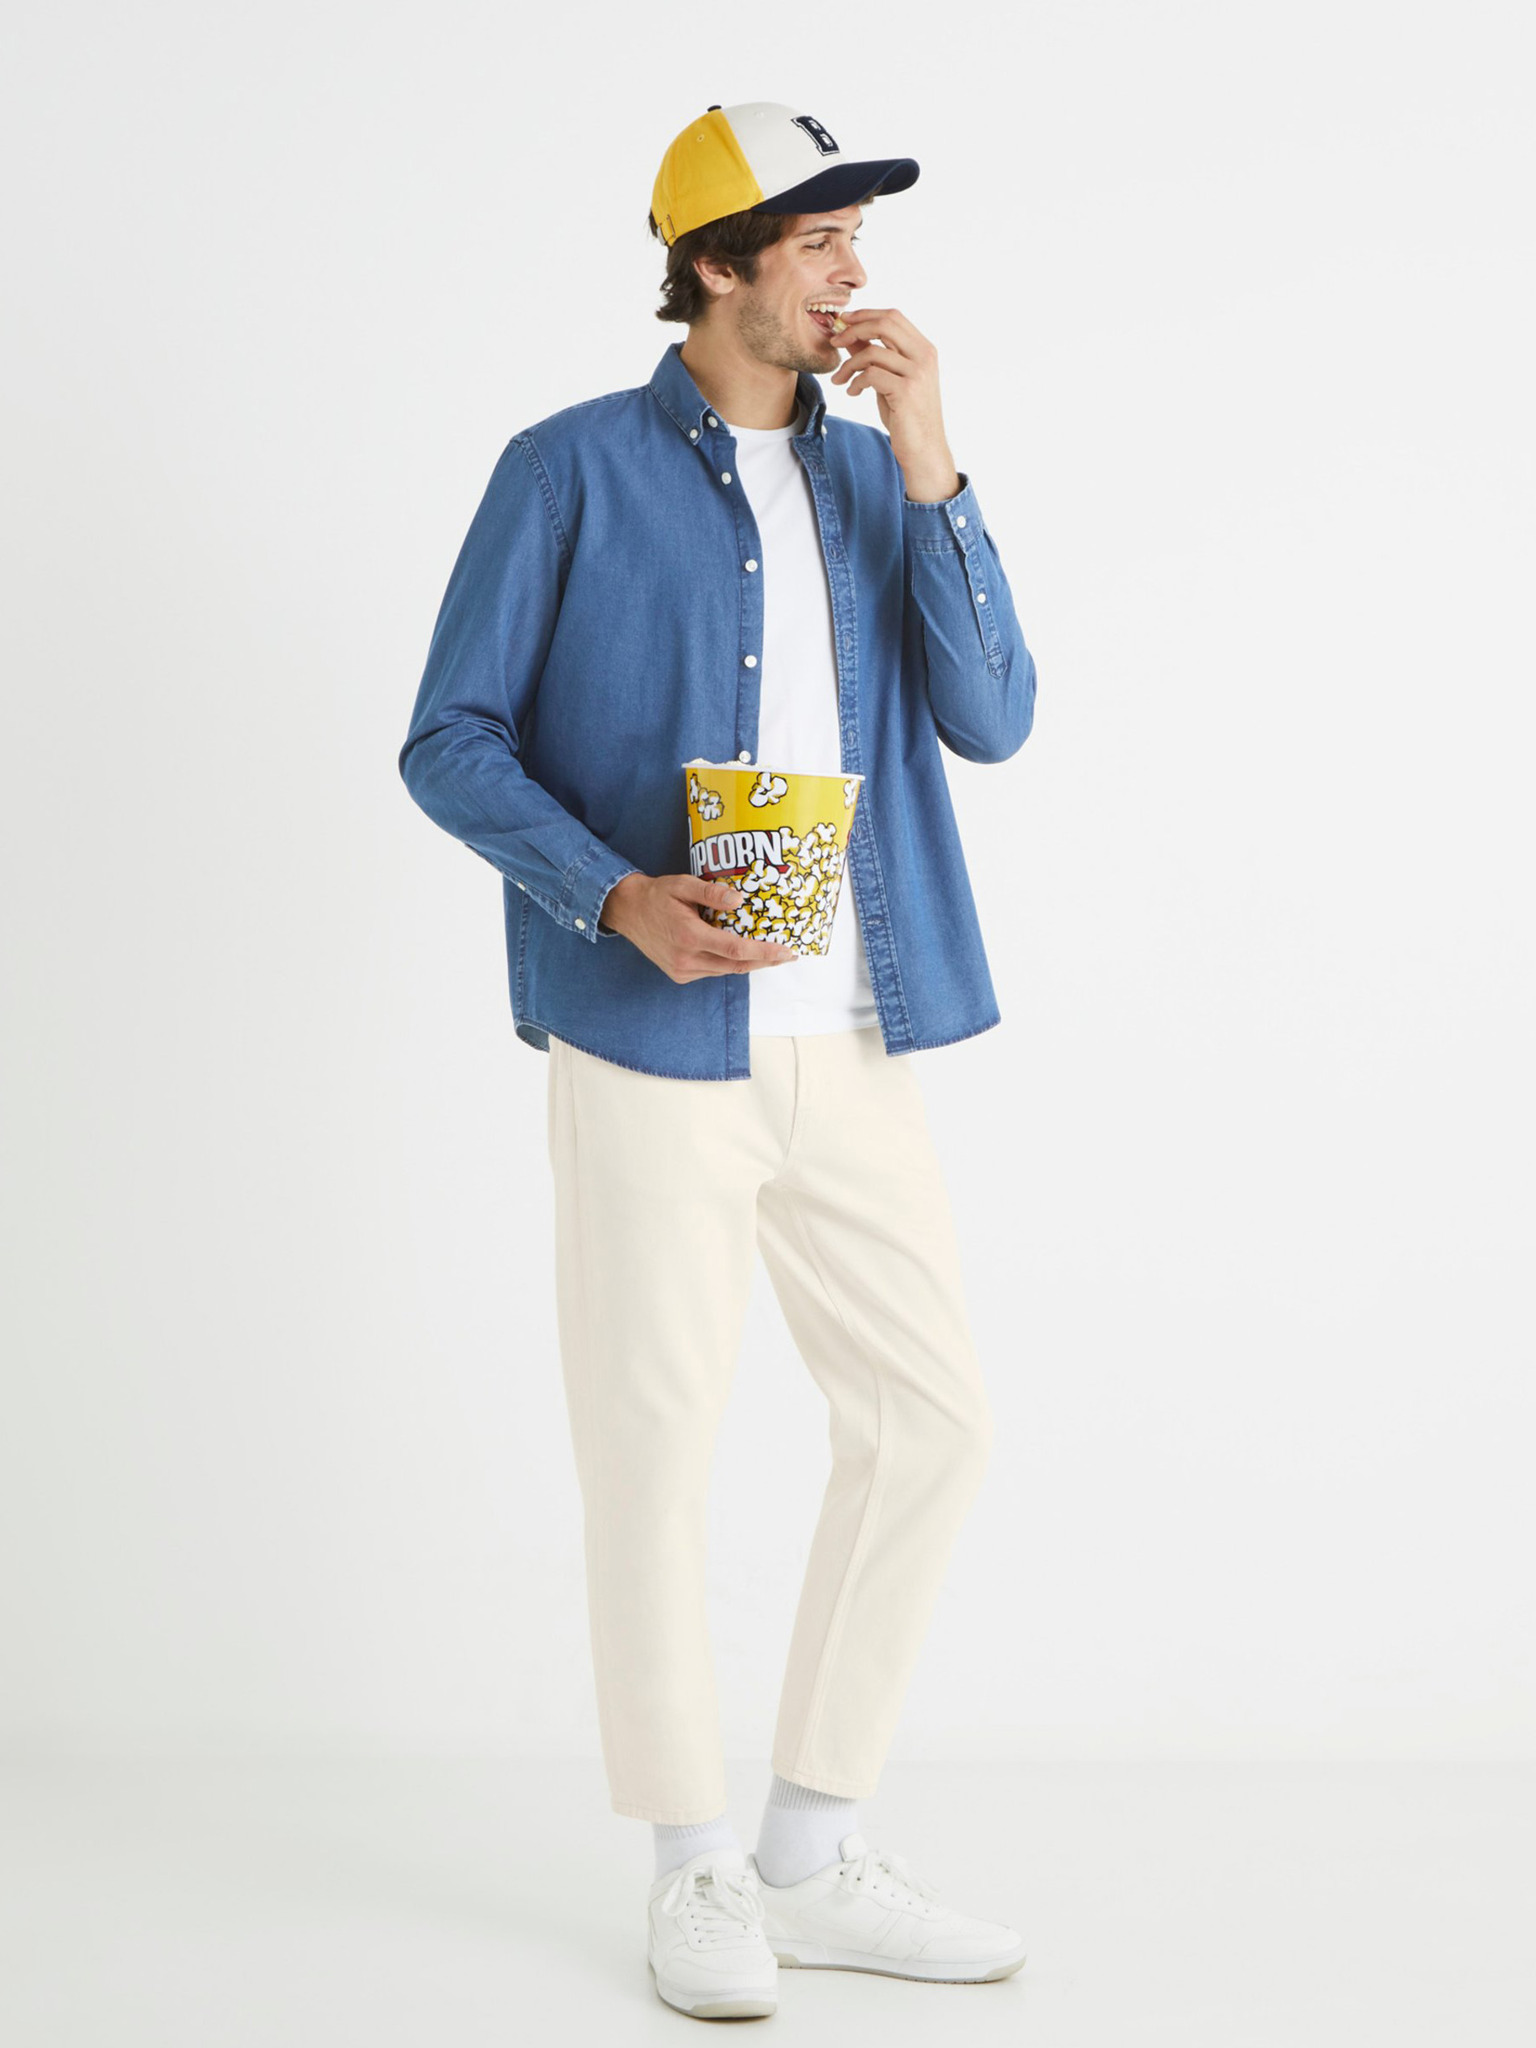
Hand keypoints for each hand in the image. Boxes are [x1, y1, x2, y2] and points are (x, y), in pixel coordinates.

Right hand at [597, 872, 798, 982]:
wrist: (627, 911)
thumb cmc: (657, 895)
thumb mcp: (682, 884)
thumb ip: (710, 893)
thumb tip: (738, 900)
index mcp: (689, 937)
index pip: (735, 950)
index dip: (764, 952)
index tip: (786, 950)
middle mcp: (686, 959)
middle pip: (736, 966)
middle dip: (765, 961)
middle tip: (788, 954)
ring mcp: (682, 970)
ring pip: (725, 971)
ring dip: (749, 963)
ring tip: (771, 953)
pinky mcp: (680, 975)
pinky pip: (713, 971)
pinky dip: (729, 963)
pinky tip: (742, 953)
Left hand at [829, 307, 959, 500]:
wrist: (924, 450)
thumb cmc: (907, 417)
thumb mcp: (889, 381)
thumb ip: (875, 357)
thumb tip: (850, 336)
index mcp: (924, 349)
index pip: (893, 316)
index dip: (865, 315)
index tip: (844, 322)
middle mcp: (924, 356)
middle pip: (884, 323)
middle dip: (854, 329)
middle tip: (834, 341)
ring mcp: (917, 373)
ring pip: (872, 351)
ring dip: (848, 364)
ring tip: (840, 380)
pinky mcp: (906, 391)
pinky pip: (870, 374)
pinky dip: (855, 381)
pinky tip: (853, 392)